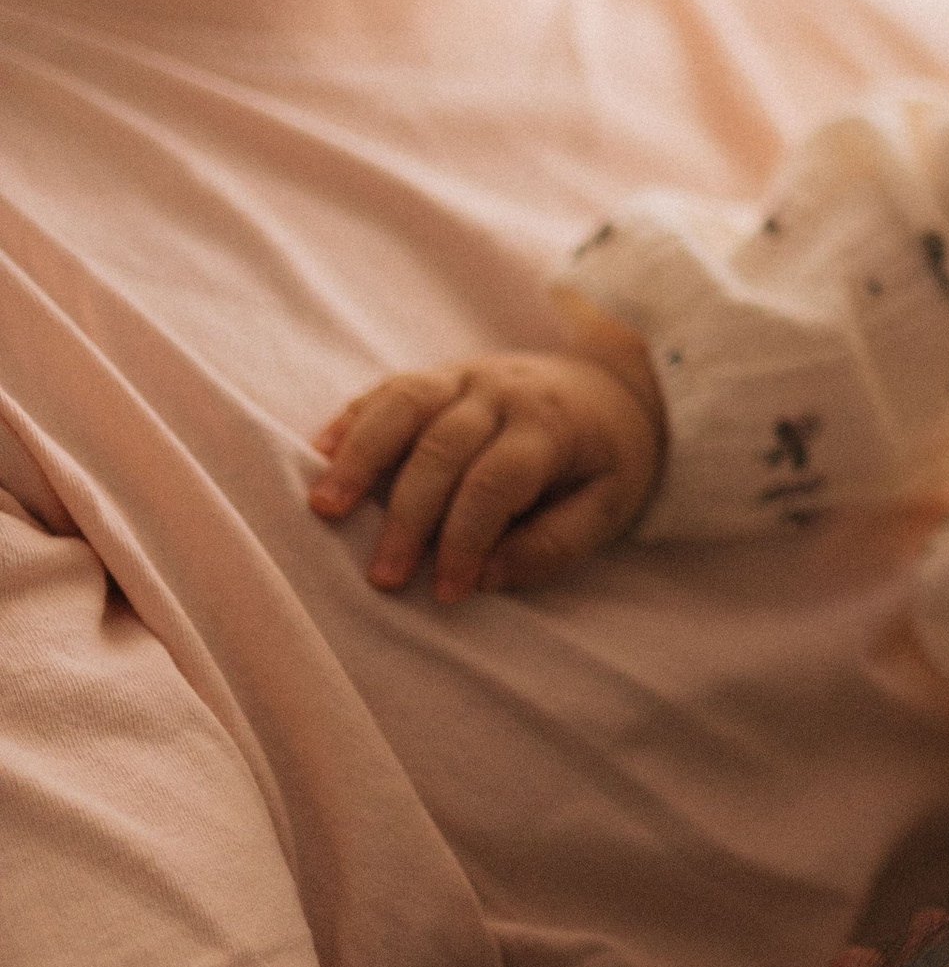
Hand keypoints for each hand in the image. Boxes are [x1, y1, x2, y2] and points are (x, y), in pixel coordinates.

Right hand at [310, 325, 663, 600]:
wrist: (611, 383)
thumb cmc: (604, 459)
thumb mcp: (610, 506)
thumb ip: (555, 545)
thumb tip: (486, 577)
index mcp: (550, 427)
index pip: (497, 482)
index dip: (467, 538)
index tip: (447, 591)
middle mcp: (503, 393)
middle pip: (443, 448)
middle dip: (409, 516)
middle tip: (382, 577)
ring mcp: (466, 376)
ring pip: (404, 405)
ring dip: (360, 457)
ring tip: (324, 509)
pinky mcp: (439, 374)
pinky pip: (389, 390)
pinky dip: (353, 420)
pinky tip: (319, 454)